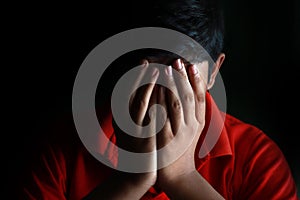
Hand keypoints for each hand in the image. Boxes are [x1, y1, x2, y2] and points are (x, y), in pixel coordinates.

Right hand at [113, 59, 158, 187]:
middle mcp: (124, 121)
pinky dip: (156, 100)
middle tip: (148, 61)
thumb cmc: (136, 148)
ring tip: (157, 69)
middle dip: (140, 75)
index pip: (126, 91)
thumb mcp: (129, 128)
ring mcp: (134, 129)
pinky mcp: (144, 136)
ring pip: (140, 100)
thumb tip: (141, 94)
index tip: (142, 62)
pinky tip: (163, 90)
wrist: (136, 172)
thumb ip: (132, 112)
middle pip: (131, 92)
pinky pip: (150, 114)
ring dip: (148, 83)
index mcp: (121, 117)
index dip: (134, 76)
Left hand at [156, 59, 205, 187]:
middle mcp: (191, 127)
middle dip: (182, 78)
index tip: (192, 65)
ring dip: (170, 85)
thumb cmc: (183, 147)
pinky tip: (153, 89)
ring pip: (176, 104)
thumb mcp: (193, 129)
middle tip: (176, 61)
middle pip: (188, 98)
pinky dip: (158, 101)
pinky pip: (161, 116)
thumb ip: (195, 111)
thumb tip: (195, 90)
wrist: (176, 172)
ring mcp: (177, 133)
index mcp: (198, 123)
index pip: (200, 98)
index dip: (197, 80)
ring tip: (164, 69)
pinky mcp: (163, 139)